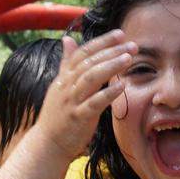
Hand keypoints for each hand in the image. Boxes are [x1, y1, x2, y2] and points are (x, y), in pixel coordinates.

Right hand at [39, 31, 135, 158]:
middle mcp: (67, 85)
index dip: (102, 42)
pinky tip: (121, 86)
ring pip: (91, 78)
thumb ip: (66, 62)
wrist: (47, 144)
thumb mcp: (59, 85)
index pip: (83, 53)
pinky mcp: (78, 117)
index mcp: (64, 77)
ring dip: (110, 66)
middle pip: (89, 62)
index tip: (120, 34)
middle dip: (111, 51)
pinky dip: (108, 93)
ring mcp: (72, 101)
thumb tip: (67, 39)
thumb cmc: (57, 115)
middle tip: (132, 45)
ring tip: (129, 58)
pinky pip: (94, 103)